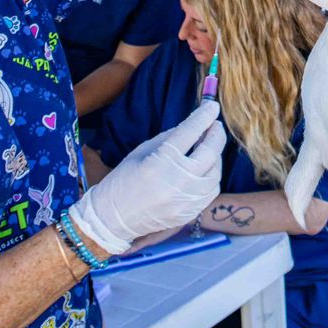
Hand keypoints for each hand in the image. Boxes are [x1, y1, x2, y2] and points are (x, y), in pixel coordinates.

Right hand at [69, 102, 224, 255]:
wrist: (111, 219)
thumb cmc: (123, 180)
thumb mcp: (141, 151)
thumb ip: (169, 138)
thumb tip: (194, 127)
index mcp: (160, 162)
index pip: (189, 132)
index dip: (203, 117)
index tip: (212, 107)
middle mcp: (176, 182)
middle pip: (209, 153)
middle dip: (216, 135)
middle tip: (215, 125)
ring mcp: (185, 201)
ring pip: (215, 173)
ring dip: (216, 156)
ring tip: (210, 147)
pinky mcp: (189, 214)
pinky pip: (210, 191)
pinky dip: (211, 176)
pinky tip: (205, 169)